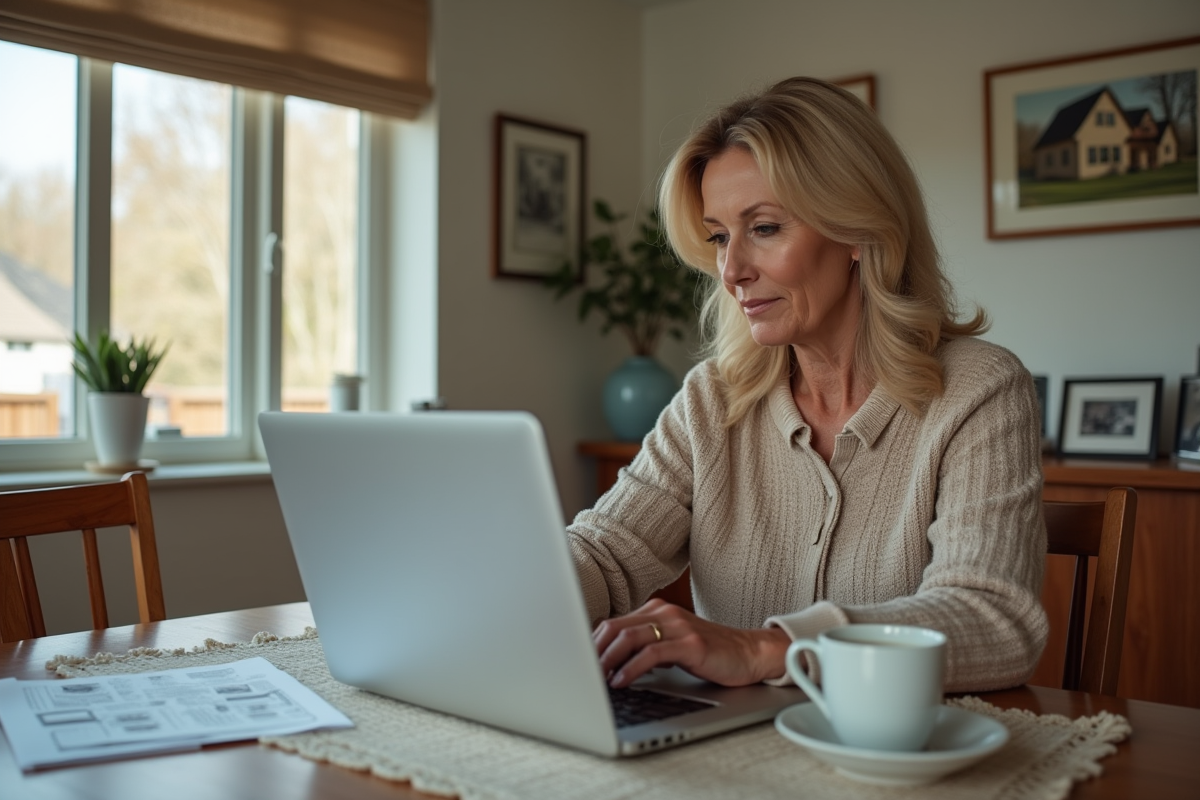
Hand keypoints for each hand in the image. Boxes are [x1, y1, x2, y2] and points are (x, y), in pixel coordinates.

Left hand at [592, 598, 791, 687]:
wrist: (749, 653)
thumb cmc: (708, 652)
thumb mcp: (670, 646)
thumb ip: (643, 647)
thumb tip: (607, 663)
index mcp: (654, 610)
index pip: (611, 624)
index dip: (590, 645)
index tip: (577, 665)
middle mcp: (663, 613)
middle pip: (614, 628)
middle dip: (593, 653)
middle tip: (580, 675)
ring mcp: (677, 625)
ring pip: (628, 638)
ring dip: (607, 661)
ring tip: (596, 680)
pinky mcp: (690, 643)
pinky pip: (651, 653)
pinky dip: (631, 668)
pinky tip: (621, 681)